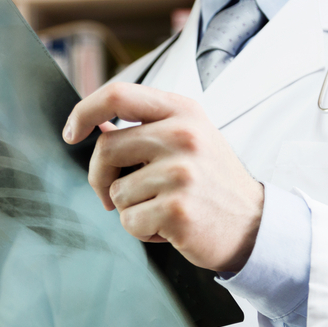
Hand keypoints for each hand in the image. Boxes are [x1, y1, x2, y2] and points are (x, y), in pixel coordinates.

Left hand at [63, 82, 263, 273]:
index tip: (72, 132)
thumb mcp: (188, 141)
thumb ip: (146, 129)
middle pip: (106, 148)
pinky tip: (168, 228)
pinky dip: (141, 231)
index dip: (84, 111)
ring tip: (162, 210)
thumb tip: (97, 126)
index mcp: (183, 112)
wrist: (255, 226)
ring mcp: (181, 173)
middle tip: (111, 195)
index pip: (118, 95)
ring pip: (116, 192)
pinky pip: (129, 222)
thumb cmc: (213, 184)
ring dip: (130, 209)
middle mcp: (183, 136)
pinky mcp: (177, 209)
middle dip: (99, 177)